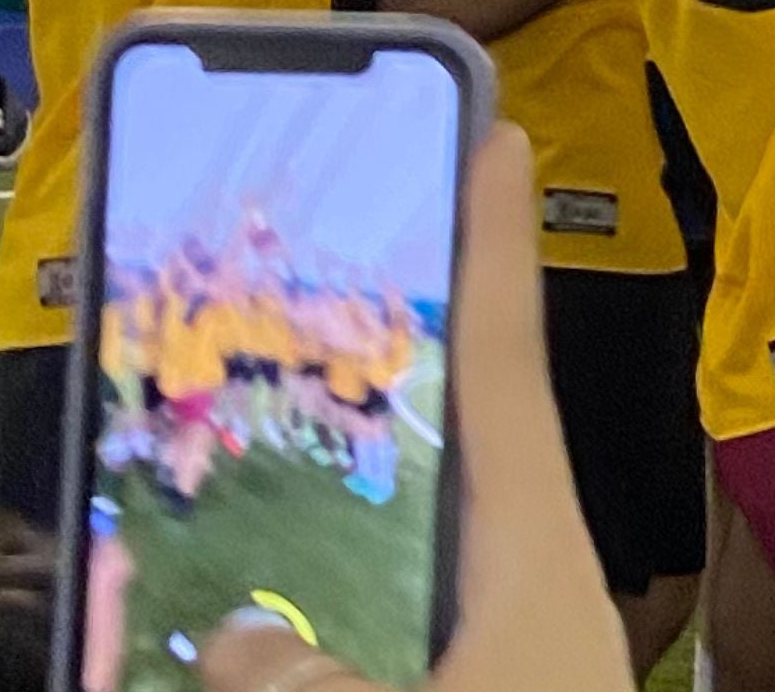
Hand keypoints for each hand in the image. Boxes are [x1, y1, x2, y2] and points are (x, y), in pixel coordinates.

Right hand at [195, 129, 635, 691]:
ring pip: (411, 525)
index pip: (512, 364)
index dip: (499, 250)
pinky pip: (394, 602)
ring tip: (237, 417)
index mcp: (536, 546)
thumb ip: (316, 677)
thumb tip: (238, 642)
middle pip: (452, 429)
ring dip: (334, 479)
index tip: (501, 138)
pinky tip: (239, 601)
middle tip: (311, 265)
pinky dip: (327, 584)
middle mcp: (524, 571)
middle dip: (386, 349)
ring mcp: (502, 621)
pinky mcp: (475, 662)